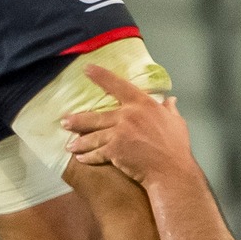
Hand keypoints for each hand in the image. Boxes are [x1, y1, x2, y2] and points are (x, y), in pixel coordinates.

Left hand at [63, 66, 196, 186]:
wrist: (171, 170)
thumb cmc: (176, 147)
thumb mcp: (176, 122)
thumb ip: (169, 109)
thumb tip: (170, 100)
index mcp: (142, 104)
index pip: (118, 85)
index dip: (101, 76)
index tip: (87, 69)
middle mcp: (127, 115)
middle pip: (97, 116)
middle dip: (78, 120)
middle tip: (64, 121)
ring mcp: (119, 132)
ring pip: (93, 136)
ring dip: (79, 142)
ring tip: (69, 145)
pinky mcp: (114, 150)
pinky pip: (97, 153)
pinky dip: (88, 157)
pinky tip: (81, 159)